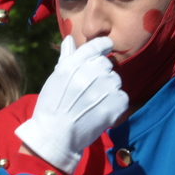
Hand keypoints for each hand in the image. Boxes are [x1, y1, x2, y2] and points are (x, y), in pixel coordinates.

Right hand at [14, 35, 127, 174]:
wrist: (55, 136)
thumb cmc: (52, 106)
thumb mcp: (55, 78)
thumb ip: (67, 57)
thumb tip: (69, 39)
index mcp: (73, 64)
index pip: (97, 45)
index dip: (103, 46)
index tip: (105, 49)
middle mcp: (89, 73)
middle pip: (107, 65)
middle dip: (101, 75)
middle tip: (89, 90)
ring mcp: (103, 89)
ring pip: (116, 81)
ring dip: (108, 90)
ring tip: (93, 103)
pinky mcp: (114, 105)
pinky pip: (122, 97)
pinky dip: (115, 104)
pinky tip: (101, 111)